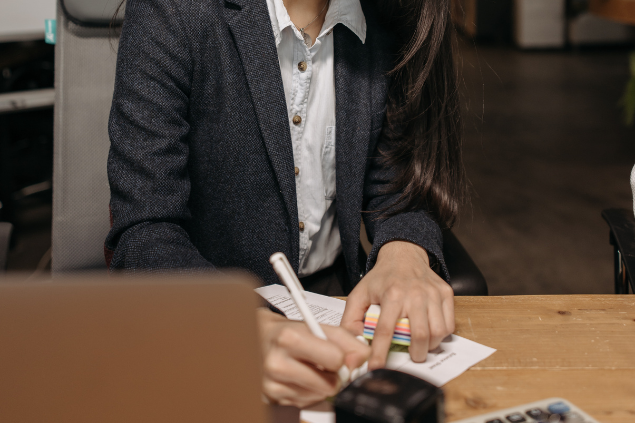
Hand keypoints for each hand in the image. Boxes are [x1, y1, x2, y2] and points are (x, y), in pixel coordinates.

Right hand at [257, 308, 369, 407]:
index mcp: (289, 339)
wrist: (256, 341)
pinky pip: (306, 405)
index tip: (337, 355)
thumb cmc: (287, 333)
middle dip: (333, 375)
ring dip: (320, 385)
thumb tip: (362, 358)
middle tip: (323, 363)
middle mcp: (277, 363)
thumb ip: (345, 339)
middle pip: (330, 384)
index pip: (336, 360)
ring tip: (307, 369)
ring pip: (320, 397)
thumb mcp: (315, 325)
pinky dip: (308, 393)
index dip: (342, 358)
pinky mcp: (272, 400)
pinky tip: (298, 379)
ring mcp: (273, 385)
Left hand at [340, 241, 454, 368]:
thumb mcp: (360, 293)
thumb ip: (351, 318)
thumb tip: (352, 343)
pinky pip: (449, 324)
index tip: (376, 367)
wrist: (404, 255)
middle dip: (415, 353)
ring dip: (429, 346)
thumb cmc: (382, 278)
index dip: (380, 353)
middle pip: (420, 335)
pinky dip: (441, 335)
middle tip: (410, 357)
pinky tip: (430, 332)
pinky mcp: (446, 293)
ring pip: (438, 332)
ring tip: (420, 345)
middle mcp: (415, 294)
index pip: (386, 330)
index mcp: (392, 294)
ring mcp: (433, 294)